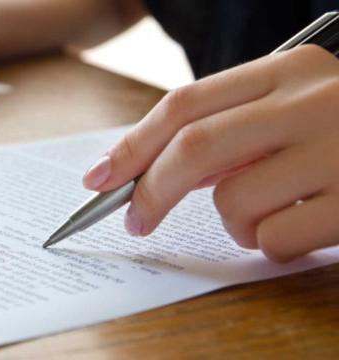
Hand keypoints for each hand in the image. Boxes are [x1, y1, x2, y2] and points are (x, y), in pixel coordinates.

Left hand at [83, 45, 338, 261]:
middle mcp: (315, 101)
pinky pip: (275, 239)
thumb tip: (150, 169)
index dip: (132, 145)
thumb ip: (233, 129)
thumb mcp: (296, 107)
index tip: (99, 178)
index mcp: (290, 69)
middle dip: (150, 191)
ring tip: (270, 214)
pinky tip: (306, 228)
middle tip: (135, 221)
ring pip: (232, 202)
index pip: (185, 105)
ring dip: (232, 223)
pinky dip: (271, 245)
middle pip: (194, 149)